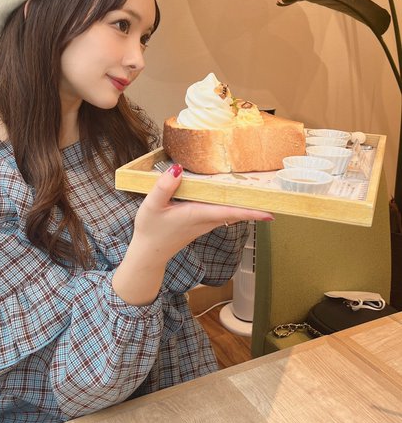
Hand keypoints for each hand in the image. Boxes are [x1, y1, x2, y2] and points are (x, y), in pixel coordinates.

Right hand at [132, 163, 273, 264]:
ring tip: (261, 194)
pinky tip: (235, 198)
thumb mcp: (151, 205)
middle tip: (275, 196)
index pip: (229, 211)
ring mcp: (204, 223)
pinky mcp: (201, 223)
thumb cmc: (150, 230)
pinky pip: (222, 213)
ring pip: (230, 213)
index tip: (270, 212)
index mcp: (197, 214)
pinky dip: (233, 206)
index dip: (250, 211)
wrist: (148, 253)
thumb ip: (164, 187)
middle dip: (255, 205)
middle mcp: (205, 220)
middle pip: (235, 212)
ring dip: (245, 205)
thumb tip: (178, 169)